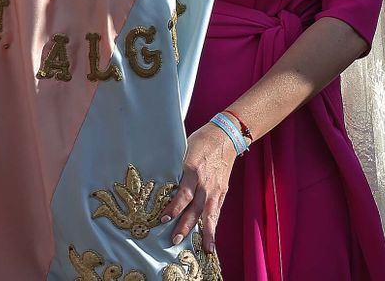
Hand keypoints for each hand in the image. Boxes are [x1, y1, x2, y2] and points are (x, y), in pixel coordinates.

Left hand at [163, 122, 236, 251]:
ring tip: (205, 249)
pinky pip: (217, 211)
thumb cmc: (200, 141)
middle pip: (195, 208)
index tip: (163, 218)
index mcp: (193, 169)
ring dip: (205, 232)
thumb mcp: (183, 150)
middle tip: (175, 240)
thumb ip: (174, 168)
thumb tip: (158, 181)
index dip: (174, 207)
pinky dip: (213, 224)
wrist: (226, 136)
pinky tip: (211, 237)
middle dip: (185, 225)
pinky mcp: (222, 191)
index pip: (183, 193)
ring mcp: (216, 188)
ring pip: (209, 214)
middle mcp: (205, 182)